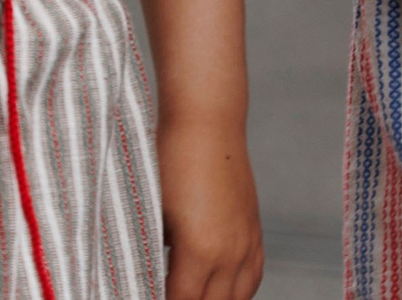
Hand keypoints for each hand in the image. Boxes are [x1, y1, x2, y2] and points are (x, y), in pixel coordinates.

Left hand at [157, 114, 263, 299]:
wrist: (206, 120)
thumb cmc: (169, 160)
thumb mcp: (153, 212)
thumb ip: (153, 254)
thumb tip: (147, 275)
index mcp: (200, 251)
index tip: (148, 295)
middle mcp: (230, 253)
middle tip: (168, 293)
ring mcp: (246, 241)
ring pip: (237, 298)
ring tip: (193, 295)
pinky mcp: (254, 229)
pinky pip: (253, 276)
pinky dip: (237, 291)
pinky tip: (221, 290)